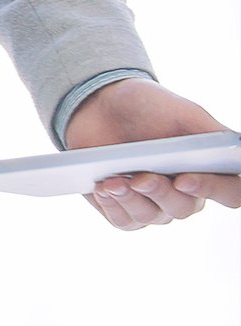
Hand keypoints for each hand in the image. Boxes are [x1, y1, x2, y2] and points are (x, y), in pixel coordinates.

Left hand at [64, 78, 240, 228]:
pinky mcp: (123, 207)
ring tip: (111, 181)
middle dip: (160, 193)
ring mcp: (154, 202)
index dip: (212, 190)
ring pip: (151, 217)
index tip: (184, 179)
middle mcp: (185, 192)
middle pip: (184, 208)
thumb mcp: (182, 112)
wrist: (99, 104)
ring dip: (131, 200)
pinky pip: (124, 221)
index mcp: (208, 168)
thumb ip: (213, 132)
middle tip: (139, 177)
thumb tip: (238, 147)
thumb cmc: (146, 107)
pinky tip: (102, 189)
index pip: (230, 192)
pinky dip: (113, 207)